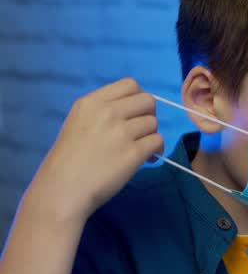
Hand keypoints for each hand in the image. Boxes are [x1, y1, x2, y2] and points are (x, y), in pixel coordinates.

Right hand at [30, 78, 163, 222]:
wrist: (63, 189)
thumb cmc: (69, 159)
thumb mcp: (79, 122)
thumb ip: (104, 112)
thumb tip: (136, 112)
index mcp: (91, 102)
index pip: (130, 84)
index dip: (138, 98)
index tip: (134, 113)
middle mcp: (107, 112)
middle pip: (148, 101)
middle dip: (148, 115)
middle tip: (139, 131)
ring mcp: (121, 132)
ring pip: (153, 123)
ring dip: (150, 135)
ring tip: (139, 148)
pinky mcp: (133, 153)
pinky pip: (158, 141)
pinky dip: (156, 150)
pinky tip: (146, 159)